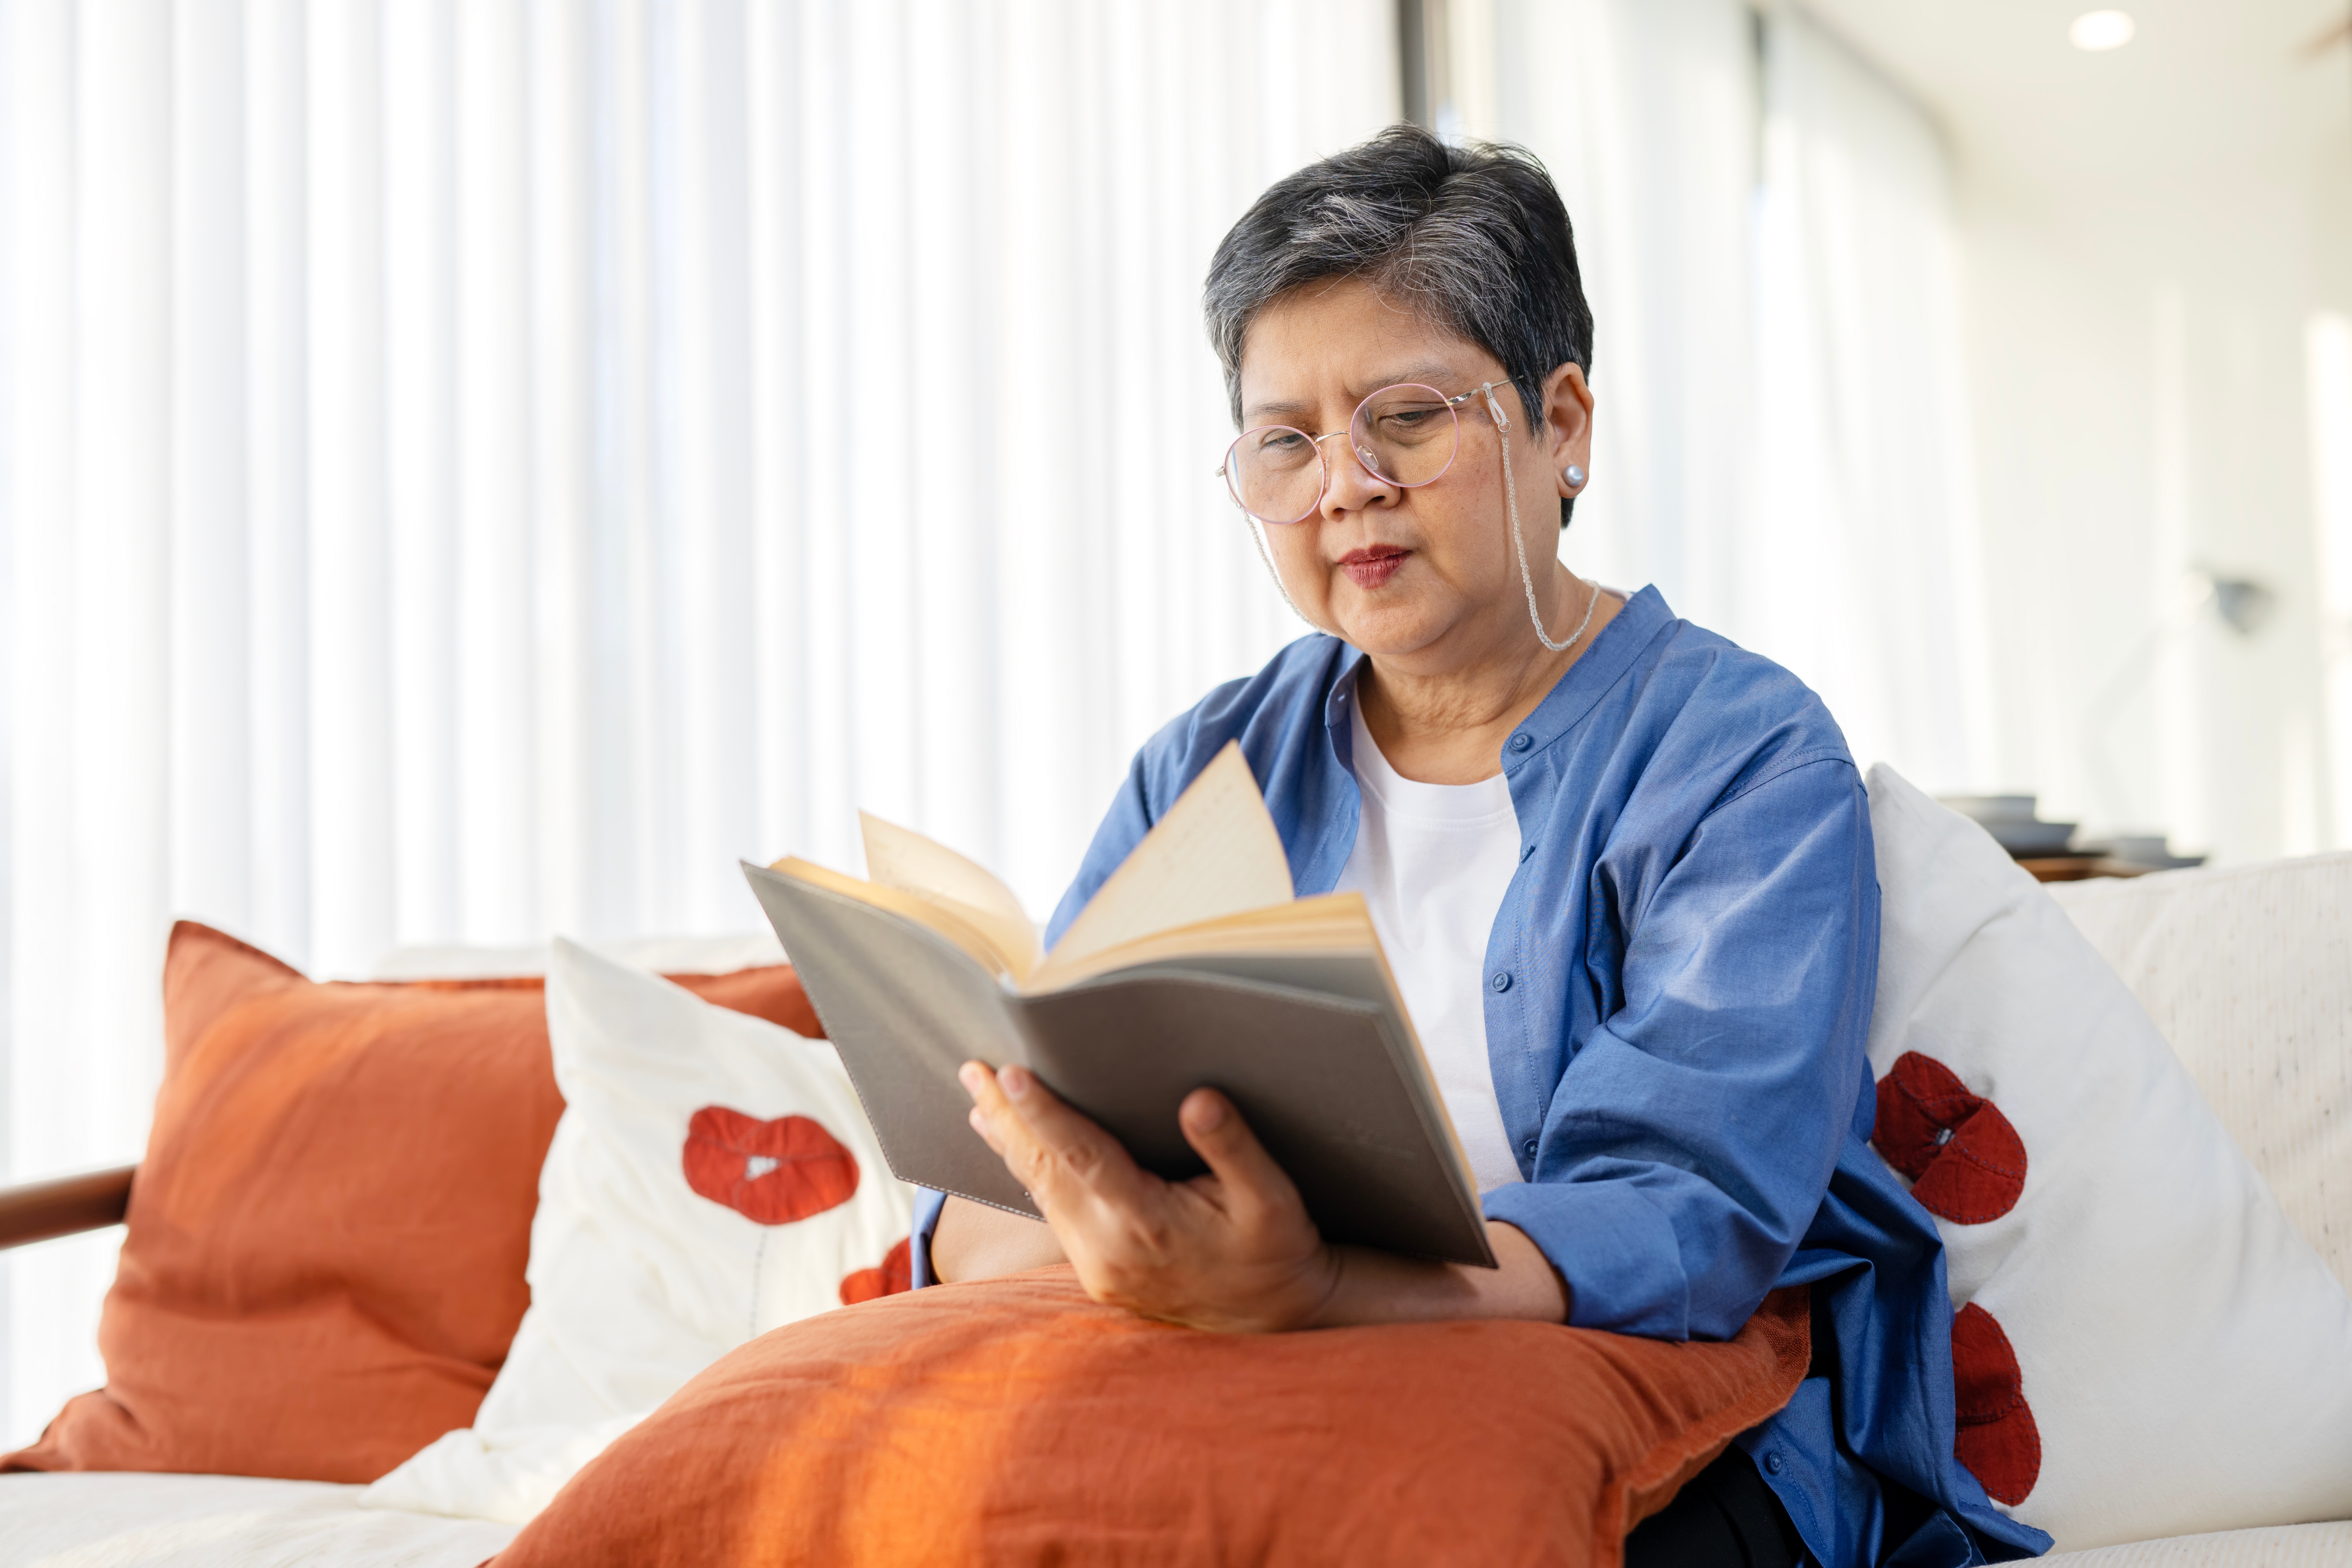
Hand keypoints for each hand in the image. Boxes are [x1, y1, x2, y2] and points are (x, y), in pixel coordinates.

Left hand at [959, 1060, 1339, 1332]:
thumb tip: (1199, 1101)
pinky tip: (1014, 1147)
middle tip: (974, 1069)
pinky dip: (1031, 1173)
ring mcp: (1097, 1266)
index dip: (1043, 1114)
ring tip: (980, 1099)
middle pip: (1044, 1171)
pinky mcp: (1097, 1272)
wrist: (1276, 1318)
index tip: (1010, 1075)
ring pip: (1041, 1193)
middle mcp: (1109, 1249)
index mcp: (1147, 1224)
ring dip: (1010, 1143)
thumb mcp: (1273, 1198)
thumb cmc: (1276, 1249)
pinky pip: (1054, 1211)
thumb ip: (1233, 1148)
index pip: (1081, 1157)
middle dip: (1006, 1117)